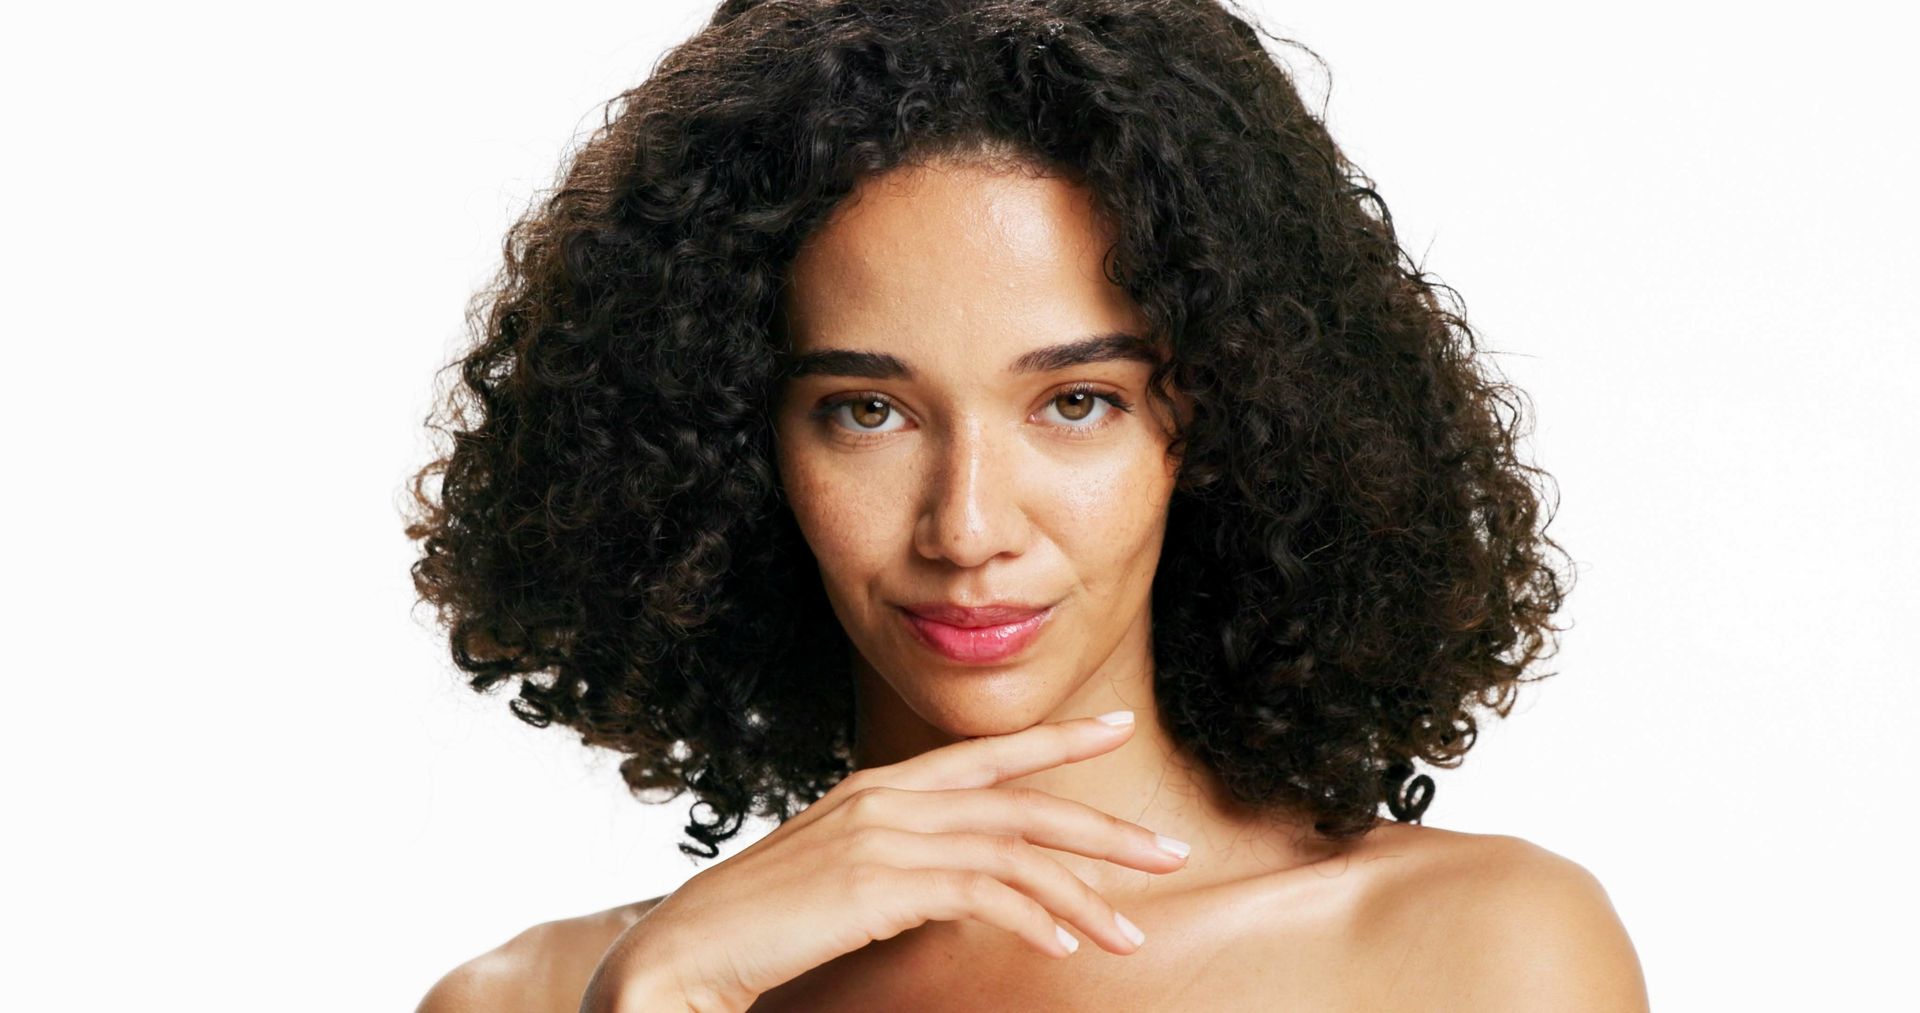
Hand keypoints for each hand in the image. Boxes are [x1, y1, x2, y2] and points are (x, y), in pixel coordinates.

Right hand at [578, 710, 1190, 1012]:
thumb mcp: (842, 877)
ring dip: (1085, 894)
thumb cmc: (762, 924)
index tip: (1116, 726)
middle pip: (1023, 802)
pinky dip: (1034, 916)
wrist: (684, 952)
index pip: (989, 755)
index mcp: (881, 788)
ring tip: (1132, 932)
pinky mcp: (881, 885)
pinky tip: (1065, 944)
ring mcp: (885, 837)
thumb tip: (960, 884)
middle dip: (1104, 827)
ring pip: (1016, 851)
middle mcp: (890, 799)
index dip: (1058, 741)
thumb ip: (901, 865)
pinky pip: (983, 894)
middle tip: (1171, 852)